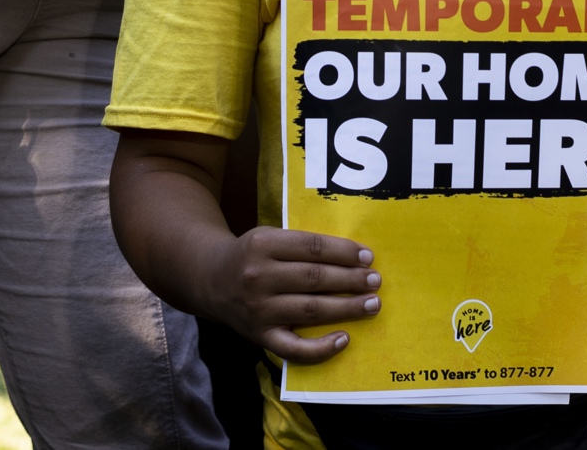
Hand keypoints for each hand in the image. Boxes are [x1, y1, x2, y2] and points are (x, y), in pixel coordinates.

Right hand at [201, 225, 380, 362]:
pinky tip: (344, 339)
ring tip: (372, 304)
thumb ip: (302, 244)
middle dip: (351, 279)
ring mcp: (259, 310)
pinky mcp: (260, 336)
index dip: (343, 252)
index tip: (368, 257)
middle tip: (376, 281)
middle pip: (314, 278)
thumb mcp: (269, 237)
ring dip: (346, 308)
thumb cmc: (251, 255)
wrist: (210, 280)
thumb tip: (353, 256)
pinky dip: (321, 348)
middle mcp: (258, 277)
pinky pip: (293, 349)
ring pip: (310, 310)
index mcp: (263, 245)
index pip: (312, 247)